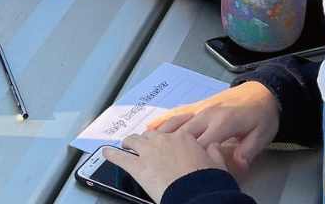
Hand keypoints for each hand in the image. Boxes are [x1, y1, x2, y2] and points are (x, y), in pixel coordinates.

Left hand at [103, 132, 231, 202]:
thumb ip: (214, 152)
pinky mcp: (138, 167)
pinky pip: (120, 157)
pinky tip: (106, 153)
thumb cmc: (209, 180)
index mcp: (183, 138)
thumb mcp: (218, 164)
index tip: (168, 139)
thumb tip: (213, 145)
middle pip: (150, 135)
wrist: (198, 193)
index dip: (169, 135)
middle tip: (145, 143)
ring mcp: (148, 152)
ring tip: (125, 144)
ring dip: (129, 142)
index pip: (173, 131)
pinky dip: (112, 155)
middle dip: (147, 139)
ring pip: (134, 141)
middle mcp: (163, 140)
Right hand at [146, 81, 279, 170]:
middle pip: (182, 133)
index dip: (190, 157)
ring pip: (175, 122)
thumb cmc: (262, 116)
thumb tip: (237, 167)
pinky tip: (151, 126)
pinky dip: (162, 120)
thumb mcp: (262, 135)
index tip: (182, 168)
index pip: (201, 143)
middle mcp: (207, 114)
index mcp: (222, 122)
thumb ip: (248, 151)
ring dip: (160, 134)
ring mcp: (200, 108)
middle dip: (168, 147)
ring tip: (144, 144)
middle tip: (155, 160)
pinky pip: (177, 113)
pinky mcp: (197, 105)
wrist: (261, 92)